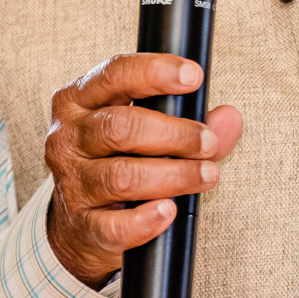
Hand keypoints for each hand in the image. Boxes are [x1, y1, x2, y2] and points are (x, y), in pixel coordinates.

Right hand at [44, 53, 243, 287]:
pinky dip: (146, 220)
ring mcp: (72, 183)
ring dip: (174, 176)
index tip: (194, 77)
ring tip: (206, 175)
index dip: (155, 71)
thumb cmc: (119, 162)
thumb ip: (191, 123)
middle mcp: (69, 137)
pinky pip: (114, 225)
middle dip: (174, 134)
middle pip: (120, 127)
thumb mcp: (148, 133)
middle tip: (208, 143)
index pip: (114, 74)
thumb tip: (229, 118)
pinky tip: (169, 211)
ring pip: (122, 176)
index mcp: (79, 100)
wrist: (82, 224)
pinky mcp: (82, 225)